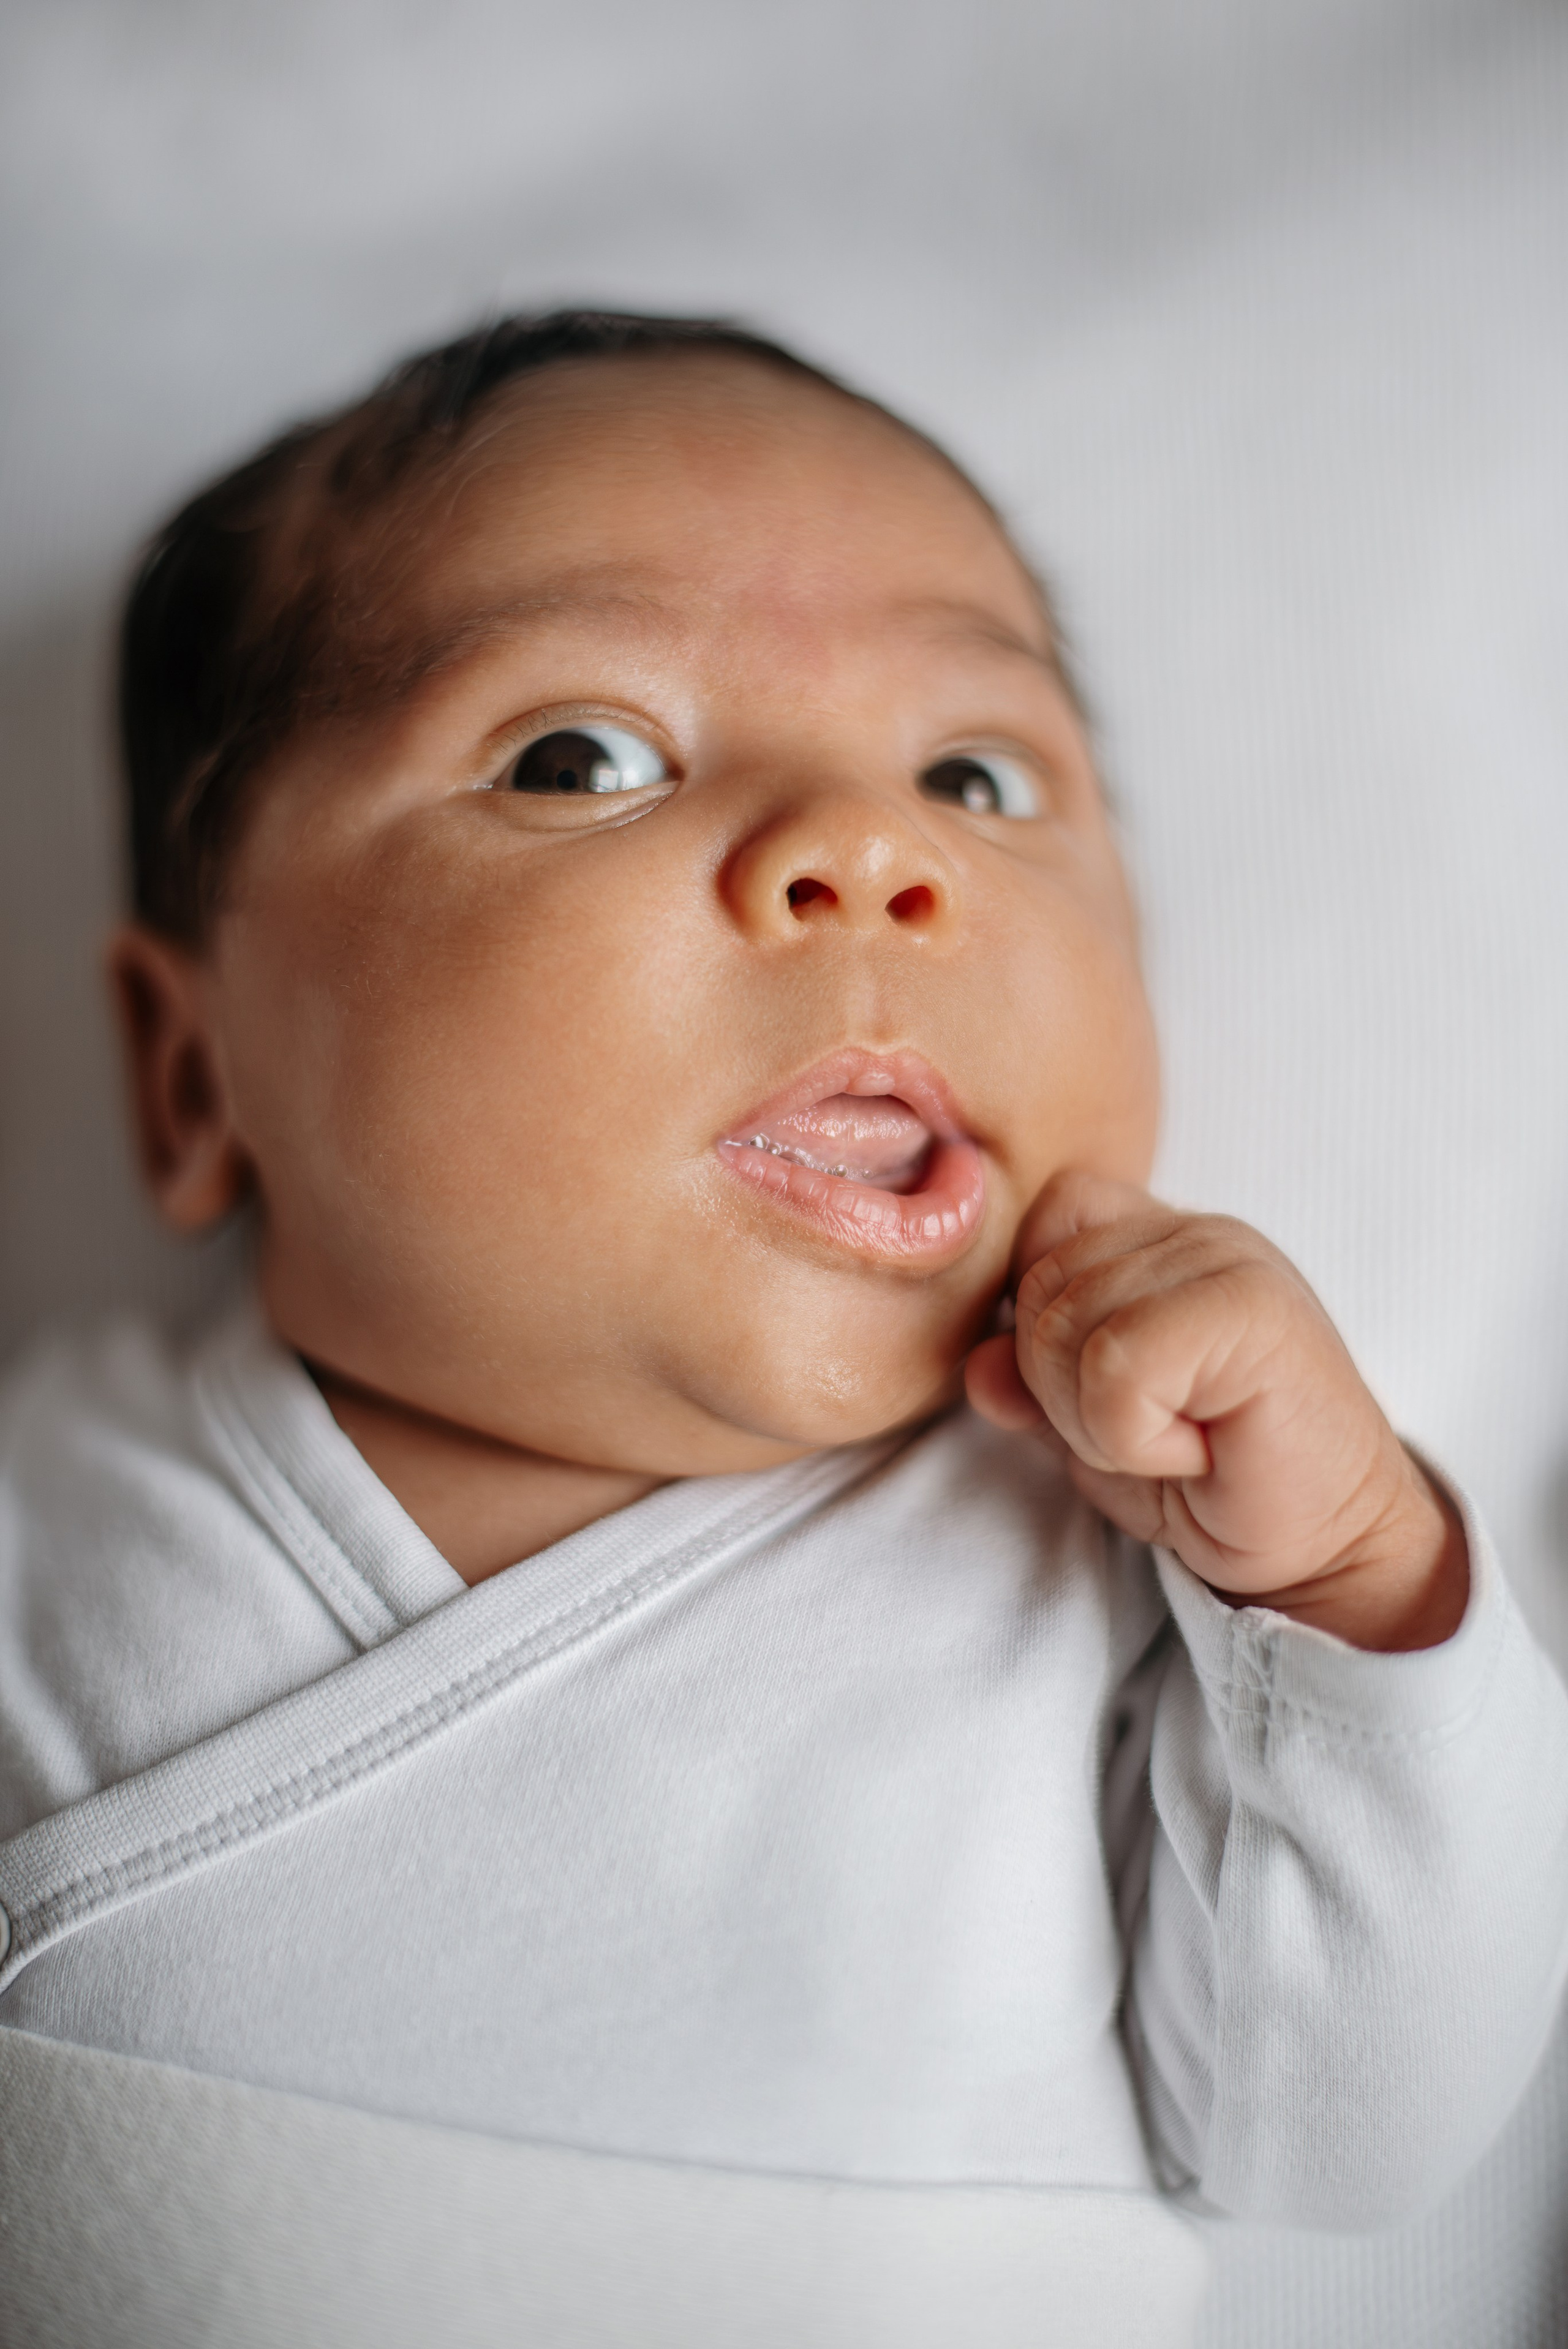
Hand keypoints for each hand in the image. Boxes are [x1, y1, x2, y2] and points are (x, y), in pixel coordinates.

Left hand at [965, 1172, 1467, 1651]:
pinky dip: (1134, 1434)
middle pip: (1042, 1284)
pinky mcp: (1252, 1311)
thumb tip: (980, 1365)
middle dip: (1066, 1390)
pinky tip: (1200, 1450)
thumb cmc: (1217, 1484)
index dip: (1045, 1314)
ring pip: (1067, 1328)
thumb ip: (1033, 1383)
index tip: (1111, 1389)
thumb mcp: (1096, 1431)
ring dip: (1103, 1421)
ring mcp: (1228, 1262)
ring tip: (1182, 1441)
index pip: (1049, 1216)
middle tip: (1154, 1434)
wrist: (1329, 1546)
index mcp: (1163, 1241)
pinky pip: (1115, 1365)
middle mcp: (1198, 1233)